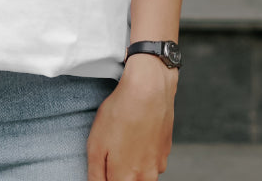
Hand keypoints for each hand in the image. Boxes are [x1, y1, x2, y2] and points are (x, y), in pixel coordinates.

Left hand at [86, 54, 177, 179]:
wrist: (149, 89)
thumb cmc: (121, 113)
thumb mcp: (96, 144)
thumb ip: (96, 174)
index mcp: (126, 178)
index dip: (106, 176)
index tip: (105, 163)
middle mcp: (146, 178)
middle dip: (118, 172)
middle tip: (112, 148)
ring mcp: (159, 165)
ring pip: (141, 174)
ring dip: (131, 163)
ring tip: (124, 138)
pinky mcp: (166, 152)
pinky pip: (150, 160)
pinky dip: (142, 152)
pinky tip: (136, 133)